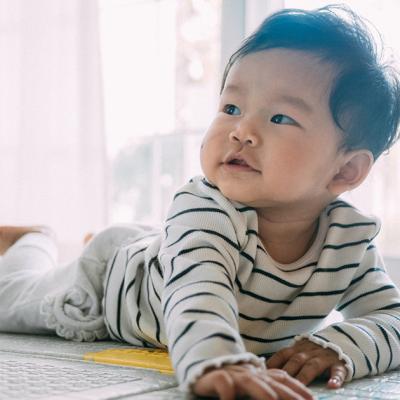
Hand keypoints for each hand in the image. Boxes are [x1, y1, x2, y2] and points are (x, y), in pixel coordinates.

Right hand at [192, 362, 313, 399]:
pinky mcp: (216, 376)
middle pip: (271, 382)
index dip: (297, 388)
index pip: (282, 378)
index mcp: (259, 373)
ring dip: (262, 392)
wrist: (203, 364)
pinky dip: (229, 393)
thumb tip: (282, 396)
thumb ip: (267, 387)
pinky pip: (224, 384)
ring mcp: (233, 373)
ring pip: (250, 381)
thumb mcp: (251, 382)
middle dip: (288, 394)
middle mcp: (249, 372)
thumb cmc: (230, 377)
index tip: (312, 399)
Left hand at [266, 339, 346, 388]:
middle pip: (295, 360)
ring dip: (305, 376)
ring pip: (313, 366)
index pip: (282, 354)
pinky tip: (332, 386)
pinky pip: (337, 371)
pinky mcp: (339, 364)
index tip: (263, 373)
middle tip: (278, 383)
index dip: (273, 363)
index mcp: (297, 349)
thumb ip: (286, 359)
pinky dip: (335, 378)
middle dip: (287, 372)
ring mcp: (324, 357)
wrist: (341, 340)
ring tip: (299, 386)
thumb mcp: (299, 351)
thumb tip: (264, 370)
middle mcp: (308, 352)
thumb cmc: (313, 351)